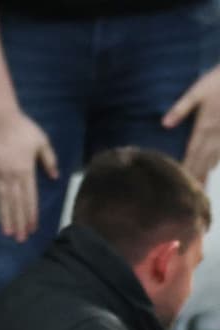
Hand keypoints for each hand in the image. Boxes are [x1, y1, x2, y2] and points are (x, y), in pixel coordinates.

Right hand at [0, 107, 59, 240]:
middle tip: (21, 239)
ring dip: (5, 218)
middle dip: (20, 222)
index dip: (32, 214)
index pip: (30, 197)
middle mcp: (12, 177)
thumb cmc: (21, 128)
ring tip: (8, 233)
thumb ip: (48, 158)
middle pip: (16, 204)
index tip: (33, 228)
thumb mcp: (41, 139)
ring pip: (2, 202)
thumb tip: (55, 176)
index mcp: (26, 170)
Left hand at [164, 63, 219, 181]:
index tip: (177, 187)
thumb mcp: (198, 89)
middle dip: (194, 179)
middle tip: (187, 198)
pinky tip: (213, 166)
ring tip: (198, 190)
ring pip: (214, 158)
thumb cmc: (219, 80)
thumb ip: (181, 107)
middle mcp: (214, 136)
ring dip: (205, 173)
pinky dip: (216, 160)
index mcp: (203, 128)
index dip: (184, 171)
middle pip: (202, 162)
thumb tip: (164, 123)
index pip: (191, 155)